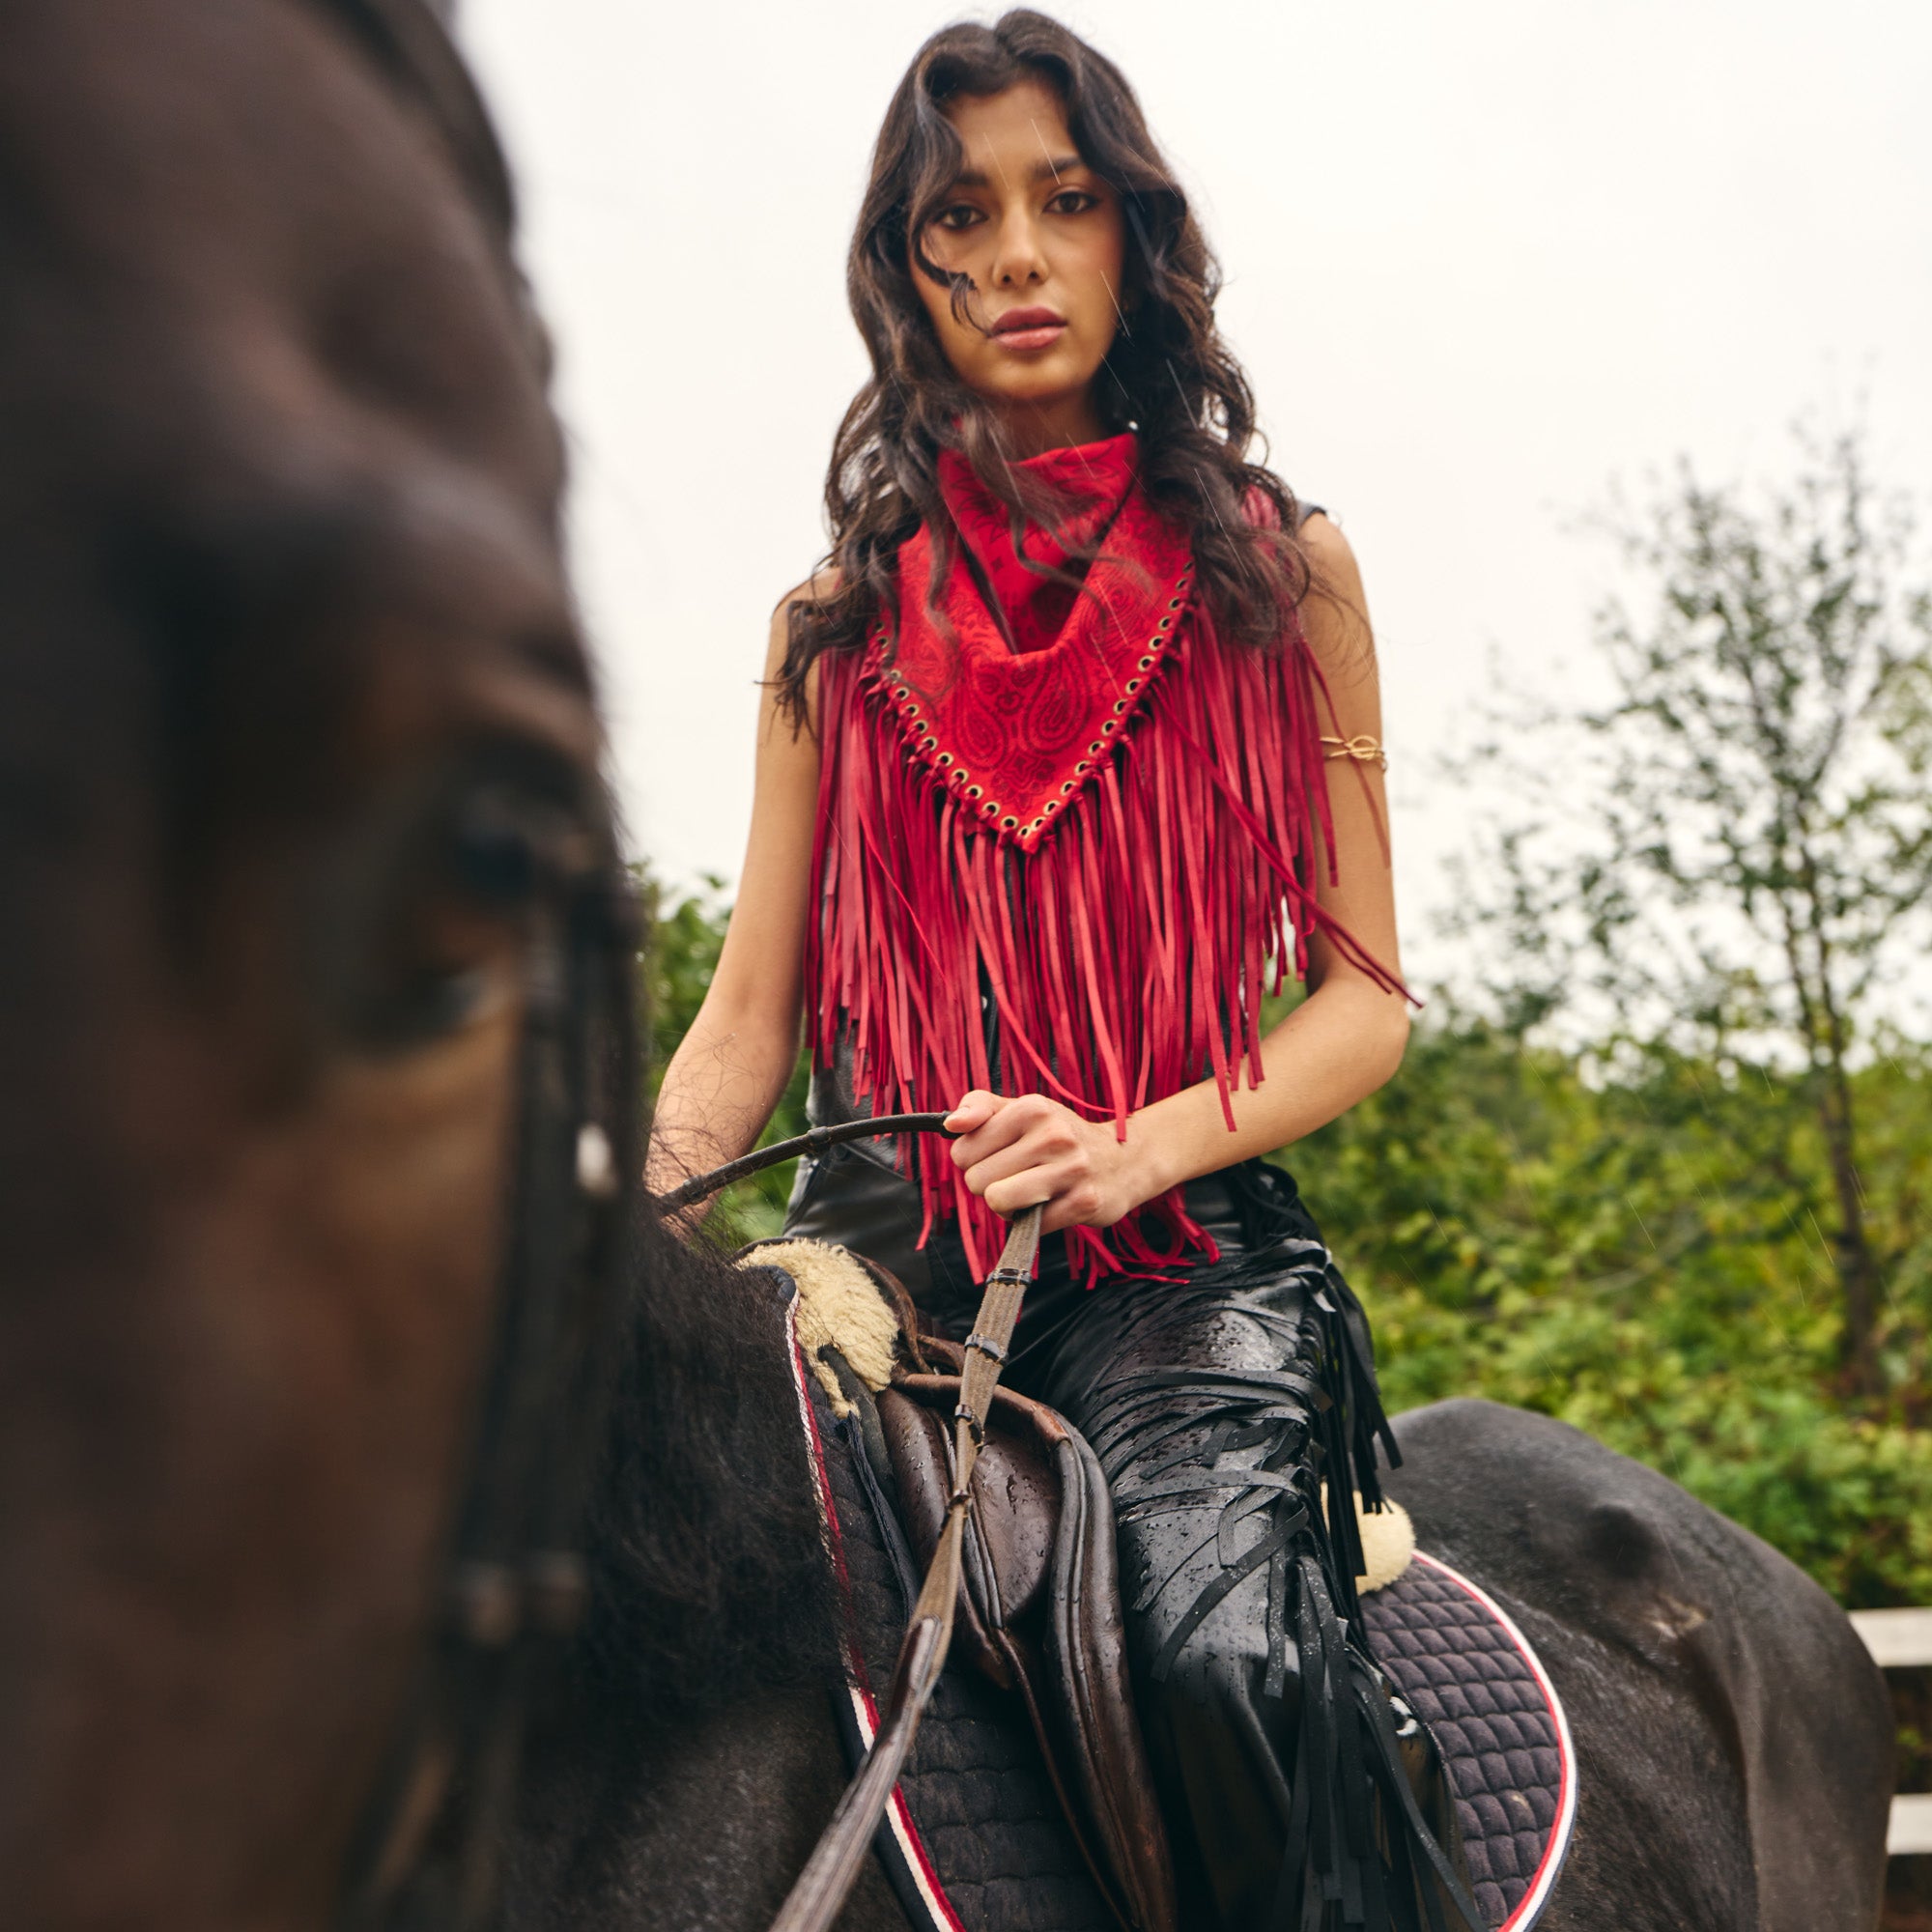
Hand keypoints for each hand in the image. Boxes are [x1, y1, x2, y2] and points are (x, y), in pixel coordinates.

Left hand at [943, 1091, 1151, 1233]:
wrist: (1124, 1159)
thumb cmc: (1059, 1136)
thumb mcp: (1022, 1110)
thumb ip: (979, 1107)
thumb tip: (950, 1125)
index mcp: (1032, 1107)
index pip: (963, 1152)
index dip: (974, 1162)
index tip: (997, 1157)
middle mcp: (1053, 1135)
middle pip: (978, 1181)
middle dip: (991, 1185)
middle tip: (1019, 1176)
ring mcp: (1071, 1169)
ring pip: (998, 1202)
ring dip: (1008, 1207)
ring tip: (1029, 1193)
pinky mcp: (1084, 1202)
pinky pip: (1030, 1226)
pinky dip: (1034, 1222)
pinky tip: (1053, 1205)